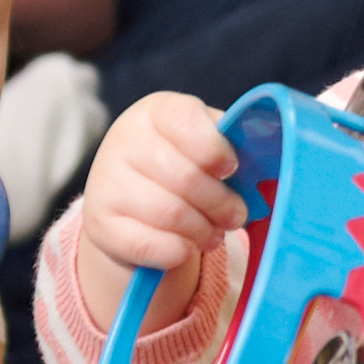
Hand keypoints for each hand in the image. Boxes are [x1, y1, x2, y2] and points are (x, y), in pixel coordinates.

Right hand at [73, 92, 243, 282]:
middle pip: (186, 178)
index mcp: (156, 112)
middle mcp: (124, 141)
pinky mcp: (99, 223)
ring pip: (171, 215)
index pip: (186, 122)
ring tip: (214, 232)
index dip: (215, 150)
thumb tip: (265, 159)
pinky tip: (188, 247)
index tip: (231, 168)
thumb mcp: (203, 141)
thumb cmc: (182, 163)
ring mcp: (106, 182)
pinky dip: (178, 251)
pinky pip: (149, 245)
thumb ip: (229, 144)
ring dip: (204, 231)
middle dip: (221, 203)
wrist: (129, 198)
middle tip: (236, 215)